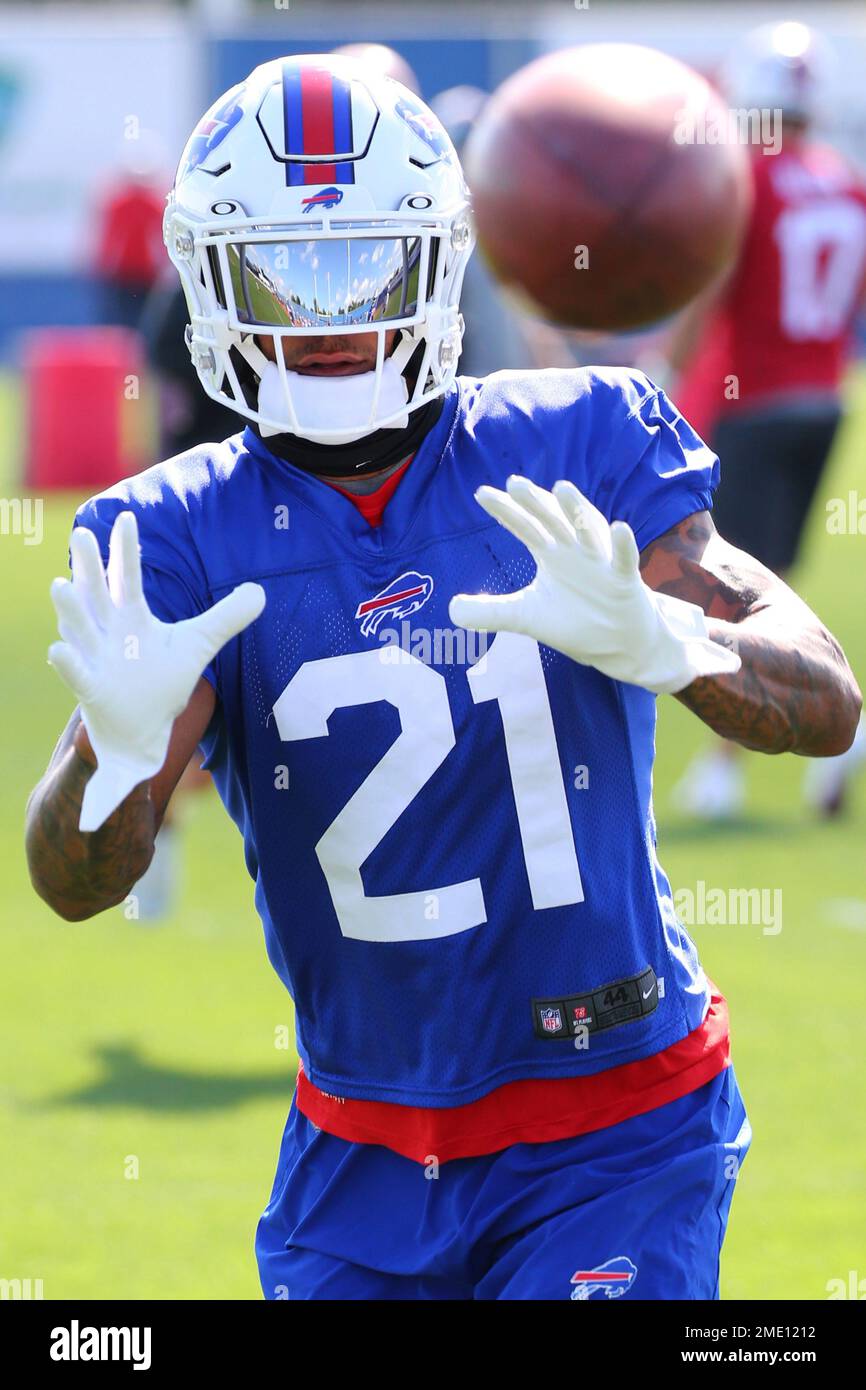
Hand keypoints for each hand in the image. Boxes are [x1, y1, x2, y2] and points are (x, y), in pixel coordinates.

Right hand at [48, 511, 264, 831]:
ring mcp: (96, 660)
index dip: (127, 550)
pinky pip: (76, 675)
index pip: (128, 577)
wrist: (141, 733)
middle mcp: (109, 632)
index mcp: (132, 617)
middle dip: (90, 567)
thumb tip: (260, 591)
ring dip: (71, 609)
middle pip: (97, 594)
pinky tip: (59, 649)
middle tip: (82, 533)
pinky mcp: (92, 690)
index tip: (126, 518)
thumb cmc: (161, 682)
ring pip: (81, 629)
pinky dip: (68, 663)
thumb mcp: (196, 645)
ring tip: (61, 584)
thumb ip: (225, 618)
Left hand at [449, 475, 740, 694]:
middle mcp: (574, 551)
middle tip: (514, 483)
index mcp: (551, 553)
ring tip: (561, 488)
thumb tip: (451, 610)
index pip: (524, 526)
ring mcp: (600, 563)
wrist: (619, 643)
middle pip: (552, 521)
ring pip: (587, 532)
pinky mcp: (624, 581)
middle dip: (535, 502)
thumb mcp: (526, 617)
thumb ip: (491, 611)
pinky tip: (619, 528)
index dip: (504, 511)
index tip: (481, 494)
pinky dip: (622, 545)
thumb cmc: (575, 621)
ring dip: (577, 510)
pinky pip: (623, 560)